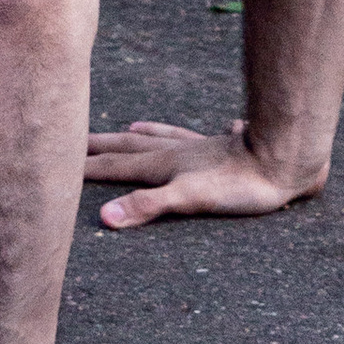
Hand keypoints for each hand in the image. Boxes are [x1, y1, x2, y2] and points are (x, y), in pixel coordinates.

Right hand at [83, 116, 326, 227]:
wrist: (285, 157)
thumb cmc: (240, 185)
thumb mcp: (189, 200)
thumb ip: (148, 206)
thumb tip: (104, 215)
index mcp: (166, 165)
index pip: (117, 166)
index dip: (87, 167)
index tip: (58, 162)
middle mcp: (179, 151)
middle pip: (132, 147)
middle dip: (102, 146)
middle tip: (75, 140)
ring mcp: (202, 147)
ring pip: (162, 138)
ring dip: (139, 135)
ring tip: (127, 127)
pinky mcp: (227, 148)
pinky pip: (197, 137)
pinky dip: (190, 133)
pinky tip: (213, 127)